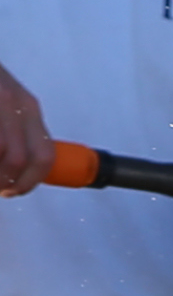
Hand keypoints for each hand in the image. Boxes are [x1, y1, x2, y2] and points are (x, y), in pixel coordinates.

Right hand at [0, 62, 53, 197]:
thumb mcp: (7, 103)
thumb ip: (18, 130)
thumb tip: (20, 169)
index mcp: (28, 108)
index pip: (45, 155)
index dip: (30, 182)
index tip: (15, 192)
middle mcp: (15, 105)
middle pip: (20, 160)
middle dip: (7, 183)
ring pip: (4, 154)